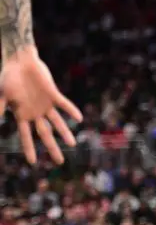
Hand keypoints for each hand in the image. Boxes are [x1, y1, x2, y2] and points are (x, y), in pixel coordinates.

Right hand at [0, 46, 82, 163]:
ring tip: (72, 144)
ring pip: (57, 122)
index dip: (29, 149)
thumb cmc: (7, 77)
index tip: (33, 163)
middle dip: (52, 148)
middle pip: (45, 134)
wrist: (18, 61)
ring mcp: (45, 104)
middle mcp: (35, 113)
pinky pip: (64, 104)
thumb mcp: (2, 94)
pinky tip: (79, 118)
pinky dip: (71, 110)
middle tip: (60, 162)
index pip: (26, 137)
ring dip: (64, 132)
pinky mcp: (53, 94)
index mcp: (22, 115)